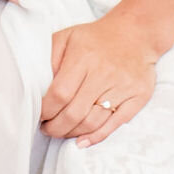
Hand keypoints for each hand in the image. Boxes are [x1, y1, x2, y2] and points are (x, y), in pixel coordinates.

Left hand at [40, 9, 157, 143]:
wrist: (136, 32)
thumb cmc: (96, 37)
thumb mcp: (67, 37)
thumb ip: (49, 57)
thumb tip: (35, 84)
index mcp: (84, 57)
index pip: (60, 94)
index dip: (45, 110)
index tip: (39, 115)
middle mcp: (104, 73)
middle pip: (74, 113)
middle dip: (55, 127)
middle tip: (47, 129)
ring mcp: (123, 87)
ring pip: (93, 122)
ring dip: (72, 133)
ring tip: (61, 132)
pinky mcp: (138, 96)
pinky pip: (115, 124)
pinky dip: (97, 136)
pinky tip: (82, 141)